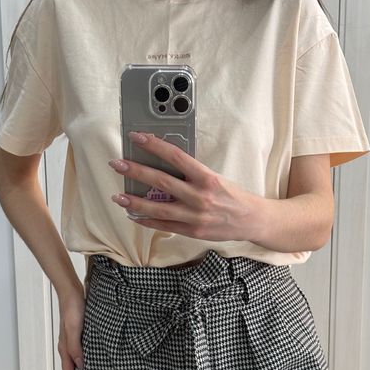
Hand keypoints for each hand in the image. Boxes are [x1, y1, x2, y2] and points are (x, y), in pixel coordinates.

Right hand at [58, 291, 85, 369]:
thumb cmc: (73, 310)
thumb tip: (81, 366)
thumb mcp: (75, 330)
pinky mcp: (79, 335)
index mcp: (65, 349)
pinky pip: (81, 353)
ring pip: (77, 362)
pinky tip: (94, 362)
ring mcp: (73, 342)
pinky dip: (86, 362)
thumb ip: (76, 348)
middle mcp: (68, 348)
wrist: (72, 293)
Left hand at [108, 131, 262, 242]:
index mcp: (207, 177)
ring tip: (118, 197)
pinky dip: (148, 221)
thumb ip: (192, 174)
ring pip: (159, 208)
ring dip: (136, 202)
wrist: (252, 220)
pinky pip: (166, 226)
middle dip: (136, 172)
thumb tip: (163, 165)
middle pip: (162, 182)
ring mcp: (196, 216)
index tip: (136, 137)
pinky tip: (134, 216)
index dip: (154, 146)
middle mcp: (200, 197)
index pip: (175, 157)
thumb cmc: (233, 196)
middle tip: (118, 164)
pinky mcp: (194, 231)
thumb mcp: (216, 178)